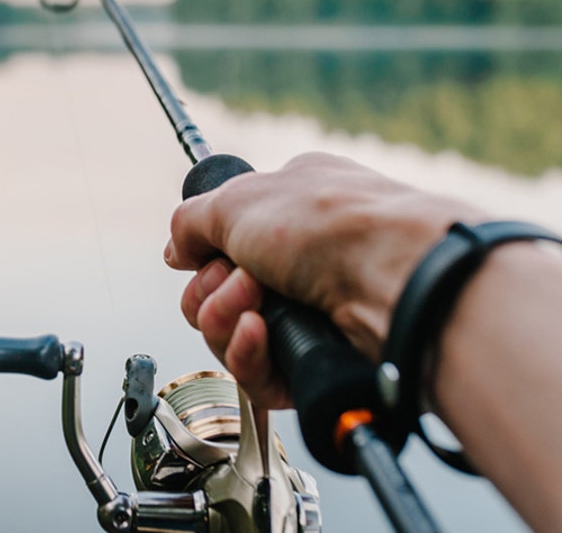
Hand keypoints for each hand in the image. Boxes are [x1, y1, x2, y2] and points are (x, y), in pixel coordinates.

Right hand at [164, 152, 488, 407]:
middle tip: (240, 279)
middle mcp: (301, 259)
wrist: (396, 277)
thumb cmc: (331, 224)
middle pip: (216, 292)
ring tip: (254, 304)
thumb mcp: (238, 198)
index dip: (204, 254)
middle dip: (211, 290)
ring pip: (230, 335)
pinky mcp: (315, 360)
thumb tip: (176, 251)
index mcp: (290, 207)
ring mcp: (310, 311)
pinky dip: (247, 354)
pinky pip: (255, 373)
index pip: (223, 241)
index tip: (204, 254)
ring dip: (224, 319)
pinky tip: (260, 333)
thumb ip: (190, 221)